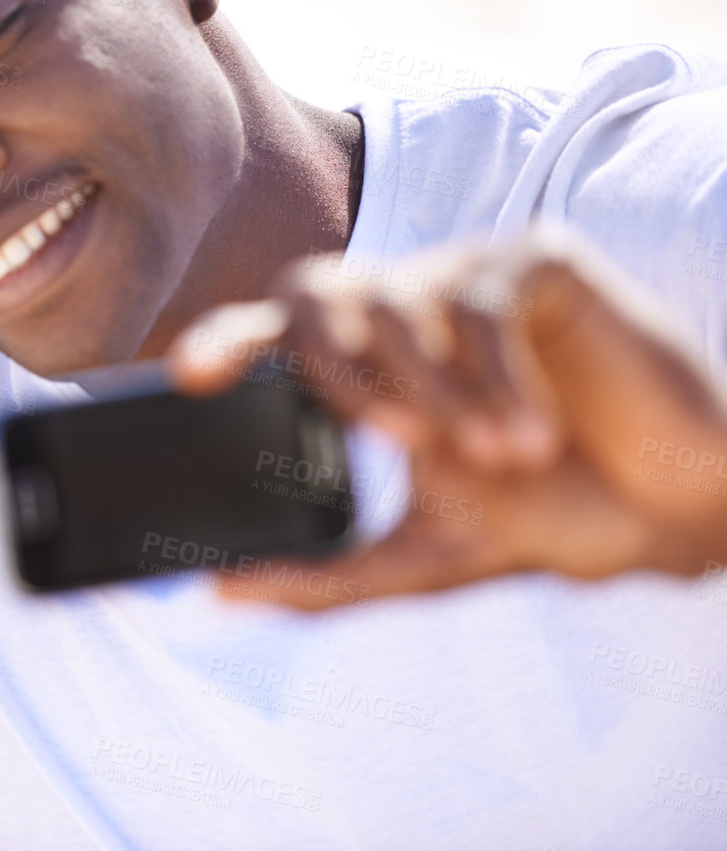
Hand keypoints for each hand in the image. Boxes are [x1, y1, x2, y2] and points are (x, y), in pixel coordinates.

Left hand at [169, 231, 726, 607]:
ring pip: (398, 302)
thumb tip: (218, 593)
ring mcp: (457, 276)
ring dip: (437, 392)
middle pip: (310, 291)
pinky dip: (499, 375)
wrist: (669, 502)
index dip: (220, 340)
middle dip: (333, 362)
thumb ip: (326, 574)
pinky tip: (533, 433)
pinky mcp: (531, 262)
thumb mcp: (425, 553)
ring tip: (493, 459)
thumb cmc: (538, 511)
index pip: (264, 333)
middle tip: (383, 436)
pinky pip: (482, 300)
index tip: (185, 374)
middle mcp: (393, 309)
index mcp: (356, 365)